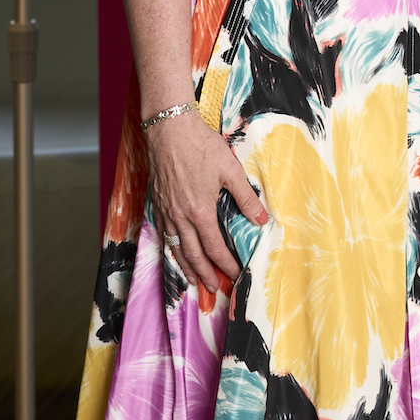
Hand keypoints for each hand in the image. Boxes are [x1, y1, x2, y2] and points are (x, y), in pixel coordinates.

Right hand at [143, 107, 268, 293]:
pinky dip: (171, 249)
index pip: (214, 248)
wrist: (169, 130)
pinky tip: (176, 252)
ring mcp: (166, 211)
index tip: (235, 275)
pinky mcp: (158, 203)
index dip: (225, 264)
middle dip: (204, 274)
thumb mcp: (231, 171)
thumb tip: (262, 219)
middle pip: (191, 255)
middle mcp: (180, 217)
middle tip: (214, 289)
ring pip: (174, 247)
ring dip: (186, 266)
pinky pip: (164, 234)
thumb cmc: (202, 146)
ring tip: (194, 280)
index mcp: (200, 212)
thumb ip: (246, 198)